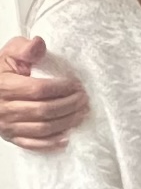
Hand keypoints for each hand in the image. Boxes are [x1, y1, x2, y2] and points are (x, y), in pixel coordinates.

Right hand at [0, 35, 88, 149]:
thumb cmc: (2, 72)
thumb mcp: (10, 54)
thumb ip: (24, 48)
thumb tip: (39, 43)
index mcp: (4, 86)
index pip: (39, 89)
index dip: (62, 88)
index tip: (77, 85)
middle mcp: (3, 109)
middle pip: (44, 110)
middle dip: (69, 105)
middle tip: (84, 100)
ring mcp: (7, 126)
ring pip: (42, 128)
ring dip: (67, 122)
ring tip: (82, 113)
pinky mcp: (11, 138)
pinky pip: (33, 144)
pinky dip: (52, 143)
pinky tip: (67, 137)